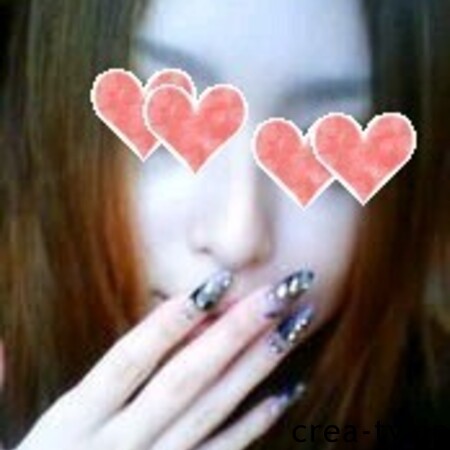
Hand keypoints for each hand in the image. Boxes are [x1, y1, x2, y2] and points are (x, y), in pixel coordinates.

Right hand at [15, 269, 315, 449]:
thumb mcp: (17, 430)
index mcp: (75, 420)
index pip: (130, 360)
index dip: (173, 320)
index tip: (216, 282)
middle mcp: (119, 443)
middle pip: (185, 379)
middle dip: (236, 332)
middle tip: (280, 291)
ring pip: (212, 410)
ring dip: (258, 367)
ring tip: (294, 325)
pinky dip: (256, 422)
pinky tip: (287, 391)